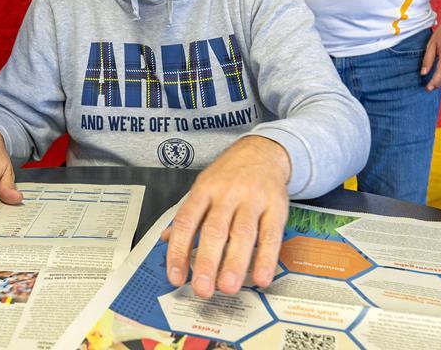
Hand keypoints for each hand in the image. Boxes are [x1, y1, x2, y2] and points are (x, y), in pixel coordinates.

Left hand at [162, 136, 290, 297]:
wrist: (262, 151)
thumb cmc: (228, 175)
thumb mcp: (203, 187)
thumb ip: (187, 215)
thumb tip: (164, 241)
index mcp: (204, 190)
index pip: (187, 222)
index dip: (179, 250)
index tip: (176, 276)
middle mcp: (227, 194)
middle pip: (215, 230)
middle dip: (207, 262)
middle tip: (203, 289)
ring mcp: (252, 199)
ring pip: (243, 233)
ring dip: (235, 263)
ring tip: (228, 287)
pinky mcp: (276, 206)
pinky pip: (271, 234)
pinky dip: (267, 257)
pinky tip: (262, 277)